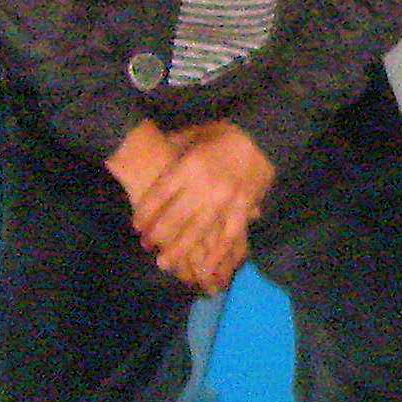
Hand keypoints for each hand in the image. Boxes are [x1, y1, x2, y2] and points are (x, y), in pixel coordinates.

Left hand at [129, 120, 273, 293]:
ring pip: (196, 233)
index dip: (145, 213)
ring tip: (164, 264)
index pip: (159, 196)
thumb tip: (152, 153)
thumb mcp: (193, 133)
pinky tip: (204, 269)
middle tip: (147, 245)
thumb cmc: (225, 133)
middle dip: (156, 235)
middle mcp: (203, 187)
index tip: (137, 226)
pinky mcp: (242, 210)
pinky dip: (216, 255)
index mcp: (188, 166)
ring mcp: (224, 201)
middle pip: (173, 218)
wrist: (265, 135)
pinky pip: (227, 238)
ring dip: (178, 251)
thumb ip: (172, 145)